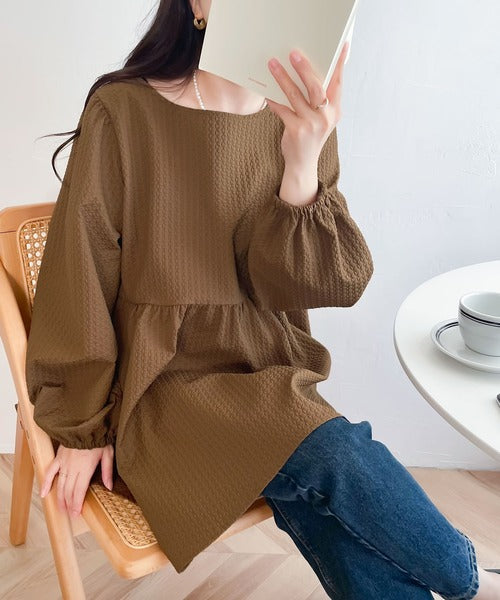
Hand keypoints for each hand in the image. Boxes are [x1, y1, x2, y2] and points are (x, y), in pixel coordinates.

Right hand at [40, 443, 113, 516]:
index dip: (77, 504)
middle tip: (69, 515)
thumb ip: (107, 471)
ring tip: (61, 509)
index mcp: (86, 468)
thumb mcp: (108, 453)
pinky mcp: (58, 457)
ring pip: (60, 485)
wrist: (86, 422)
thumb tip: (109, 486)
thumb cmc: (98, 437)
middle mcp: (73, 468)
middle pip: (69, 491)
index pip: (79, 491)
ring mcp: (64, 463)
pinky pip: (49, 472)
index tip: (76, 514)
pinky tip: (44, 494)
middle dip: (69, 504)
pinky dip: (46, 483)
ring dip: (60, 498)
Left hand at [265, 42, 348, 204]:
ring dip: (283, 78)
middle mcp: (326, 117)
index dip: (339, 63)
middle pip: (316, 87)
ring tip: (273, 65)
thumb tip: (309, 73)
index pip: (338, 82)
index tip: (341, 45)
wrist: (303, 164)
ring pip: (296, 96)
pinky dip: (274, 100)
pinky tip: (266, 92)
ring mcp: (312, 125)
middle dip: (305, 68)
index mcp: (335, 110)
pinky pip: (283, 110)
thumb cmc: (310, 137)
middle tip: (294, 53)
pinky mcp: (296, 131)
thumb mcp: (321, 119)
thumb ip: (320, 100)